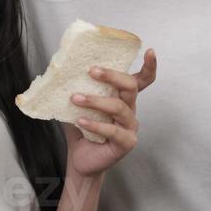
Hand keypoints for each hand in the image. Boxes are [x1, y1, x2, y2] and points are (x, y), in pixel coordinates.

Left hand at [65, 49, 156, 177]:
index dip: (149, 67)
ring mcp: (130, 126)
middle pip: (130, 87)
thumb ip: (75, 88)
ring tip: (75, 98)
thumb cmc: (81, 130)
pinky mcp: (126, 142)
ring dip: (95, 101)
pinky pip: (113, 130)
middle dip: (112, 76)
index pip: (141, 81)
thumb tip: (60, 69)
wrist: (79, 159)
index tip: (150, 51)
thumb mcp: (77, 105)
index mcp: (122, 98)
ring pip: (119, 107)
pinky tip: (80, 121)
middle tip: (92, 71)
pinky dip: (95, 124)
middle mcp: (130, 110)